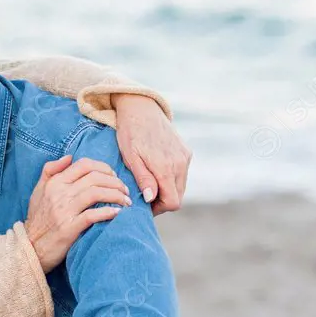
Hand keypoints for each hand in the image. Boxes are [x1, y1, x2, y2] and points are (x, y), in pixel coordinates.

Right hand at [25, 156, 131, 271]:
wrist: (30, 246)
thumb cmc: (38, 219)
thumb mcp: (38, 190)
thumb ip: (51, 170)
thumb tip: (69, 156)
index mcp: (54, 182)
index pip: (84, 165)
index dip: (104, 167)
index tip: (114, 176)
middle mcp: (59, 193)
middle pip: (95, 178)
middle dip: (115, 182)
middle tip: (125, 190)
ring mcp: (64, 211)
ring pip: (96, 193)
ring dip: (116, 195)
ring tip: (126, 201)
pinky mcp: (69, 228)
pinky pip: (93, 215)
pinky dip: (108, 212)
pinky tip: (117, 213)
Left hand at [111, 94, 191, 214]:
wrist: (140, 107)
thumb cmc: (130, 132)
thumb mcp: (131, 157)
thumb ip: (143, 179)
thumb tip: (152, 199)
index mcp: (166, 167)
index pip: (172, 202)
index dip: (159, 209)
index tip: (145, 205)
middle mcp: (180, 163)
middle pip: (178, 196)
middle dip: (163, 200)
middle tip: (145, 195)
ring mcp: (185, 156)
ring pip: (181, 185)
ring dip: (167, 189)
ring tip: (149, 182)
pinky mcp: (186, 150)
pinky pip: (182, 172)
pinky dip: (171, 177)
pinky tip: (156, 170)